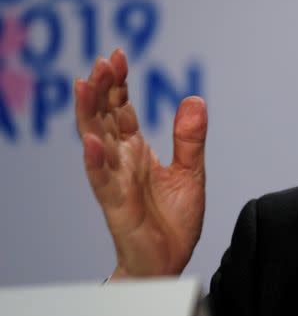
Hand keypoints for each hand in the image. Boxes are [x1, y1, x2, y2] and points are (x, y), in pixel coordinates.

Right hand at [75, 49, 207, 277]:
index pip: (121, 109)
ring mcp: (115, 181)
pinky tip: (93, 142)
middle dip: (102, 89)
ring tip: (84, 85)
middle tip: (104, 60)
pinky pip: (102, 181)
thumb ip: (189, 138)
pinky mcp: (116, 205)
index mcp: (136, 151)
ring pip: (96, 142)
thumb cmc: (173, 220)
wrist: (170, 261)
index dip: (118, 83)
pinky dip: (96, 162)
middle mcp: (120, 161)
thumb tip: (195, 99)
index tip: (118, 55)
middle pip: (105, 118)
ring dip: (89, 114)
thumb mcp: (191, 172)